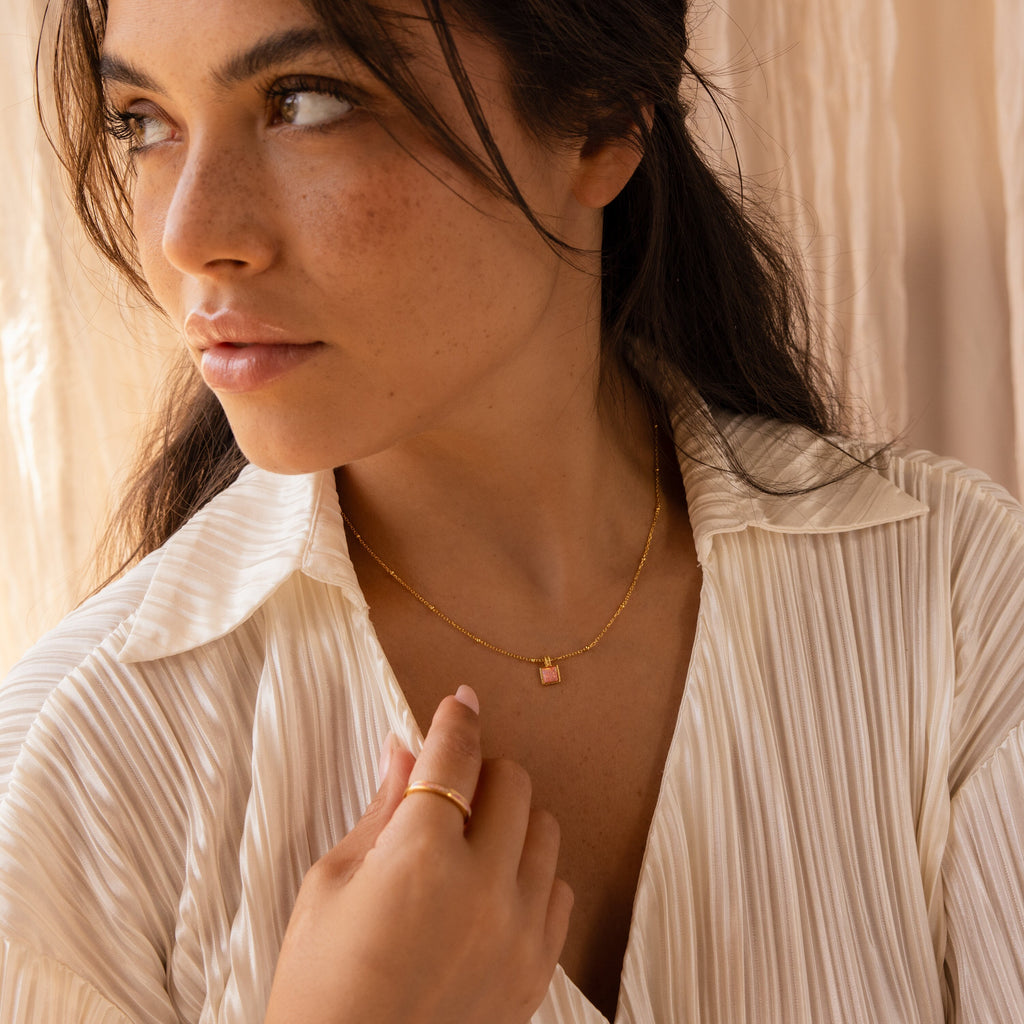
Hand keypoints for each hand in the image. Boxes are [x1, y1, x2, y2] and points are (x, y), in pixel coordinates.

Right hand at [264, 686, 572, 1023]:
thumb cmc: (320, 987)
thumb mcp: (330, 885)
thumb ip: (381, 810)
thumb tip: (404, 751)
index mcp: (421, 859)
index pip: (454, 758)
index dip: (456, 720)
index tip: (460, 702)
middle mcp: (484, 888)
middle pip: (512, 782)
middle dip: (480, 770)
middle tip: (448, 788)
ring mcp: (519, 931)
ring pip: (544, 830)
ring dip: (509, 819)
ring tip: (470, 843)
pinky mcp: (537, 970)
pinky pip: (559, 890)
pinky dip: (531, 873)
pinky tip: (492, 889)